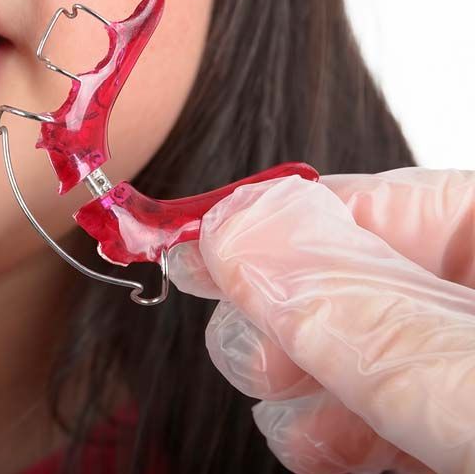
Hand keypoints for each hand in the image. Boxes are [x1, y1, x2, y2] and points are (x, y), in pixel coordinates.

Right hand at [168, 167, 474, 473]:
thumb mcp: (467, 381)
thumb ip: (353, 303)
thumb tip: (238, 226)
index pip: (371, 199)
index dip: (273, 218)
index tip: (196, 248)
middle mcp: (472, 298)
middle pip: (341, 274)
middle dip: (280, 313)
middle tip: (260, 351)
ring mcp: (461, 367)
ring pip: (342, 346)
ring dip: (293, 380)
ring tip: (289, 404)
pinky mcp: (450, 432)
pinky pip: (369, 412)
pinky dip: (327, 429)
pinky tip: (317, 444)